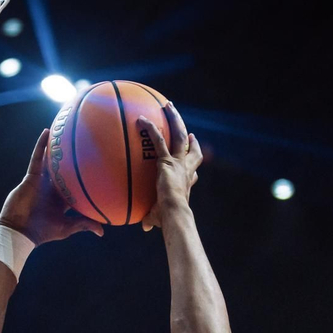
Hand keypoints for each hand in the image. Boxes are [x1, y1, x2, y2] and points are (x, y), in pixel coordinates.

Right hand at [0, 129, 104, 245]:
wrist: (20, 230)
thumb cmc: (42, 231)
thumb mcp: (67, 227)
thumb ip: (83, 224)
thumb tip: (102, 232)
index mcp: (61, 199)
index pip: (74, 185)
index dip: (83, 177)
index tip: (96, 167)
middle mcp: (52, 188)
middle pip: (63, 170)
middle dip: (71, 159)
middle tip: (84, 143)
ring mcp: (42, 181)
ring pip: (50, 160)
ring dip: (56, 147)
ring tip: (65, 131)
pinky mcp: (32, 176)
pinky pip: (36, 158)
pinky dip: (41, 145)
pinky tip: (47, 132)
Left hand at [136, 104, 200, 232]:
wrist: (174, 214)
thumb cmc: (168, 219)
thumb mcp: (159, 218)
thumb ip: (151, 219)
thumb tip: (144, 227)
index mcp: (186, 181)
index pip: (192, 167)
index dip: (193, 156)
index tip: (192, 147)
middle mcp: (186, 169)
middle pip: (190, 147)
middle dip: (186, 133)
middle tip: (184, 124)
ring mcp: (178, 162)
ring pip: (179, 135)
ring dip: (174, 118)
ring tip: (168, 105)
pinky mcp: (167, 161)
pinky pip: (158, 140)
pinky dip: (150, 129)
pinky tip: (140, 120)